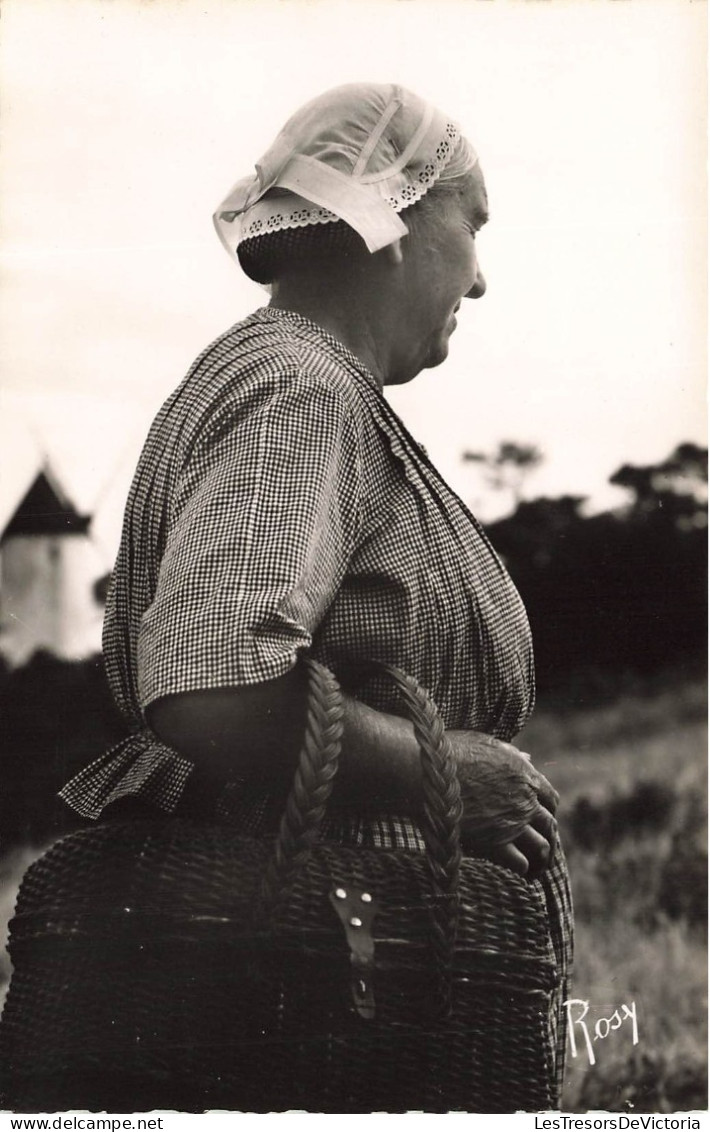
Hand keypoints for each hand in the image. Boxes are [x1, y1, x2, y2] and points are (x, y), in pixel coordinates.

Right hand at [446, 730, 558, 878]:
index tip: (540, 821)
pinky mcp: (496, 843)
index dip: (548, 812)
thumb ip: (510, 754)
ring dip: (539, 860)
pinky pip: (520, 862)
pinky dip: (522, 868)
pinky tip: (516, 871)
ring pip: (542, 847)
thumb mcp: (486, 744)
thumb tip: (528, 758)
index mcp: (524, 775)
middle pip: (549, 826)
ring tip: (533, 870)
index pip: (551, 800)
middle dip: (547, 839)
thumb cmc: (451, 755)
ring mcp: (512, 823)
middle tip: (541, 851)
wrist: (429, 773)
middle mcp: (525, 800)